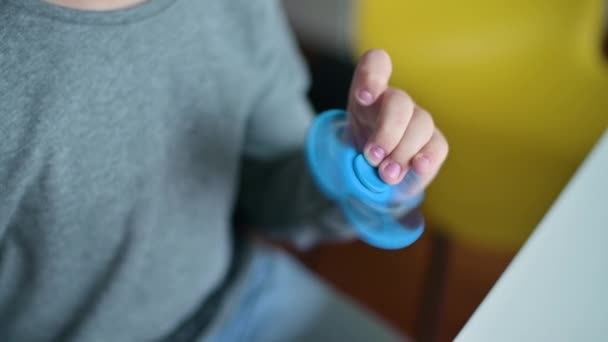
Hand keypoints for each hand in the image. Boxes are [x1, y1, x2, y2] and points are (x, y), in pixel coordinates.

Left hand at [347, 49, 448, 187]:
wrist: (372, 178)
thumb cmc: (354, 157)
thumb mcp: (340, 148)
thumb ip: (348, 154)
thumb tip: (375, 165)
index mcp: (368, 95)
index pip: (375, 64)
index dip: (372, 75)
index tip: (363, 97)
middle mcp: (394, 102)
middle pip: (399, 102)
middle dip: (387, 133)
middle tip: (372, 158)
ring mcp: (416, 121)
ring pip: (420, 123)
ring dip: (403, 151)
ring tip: (387, 175)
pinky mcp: (433, 143)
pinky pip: (438, 145)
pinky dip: (428, 157)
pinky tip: (418, 167)